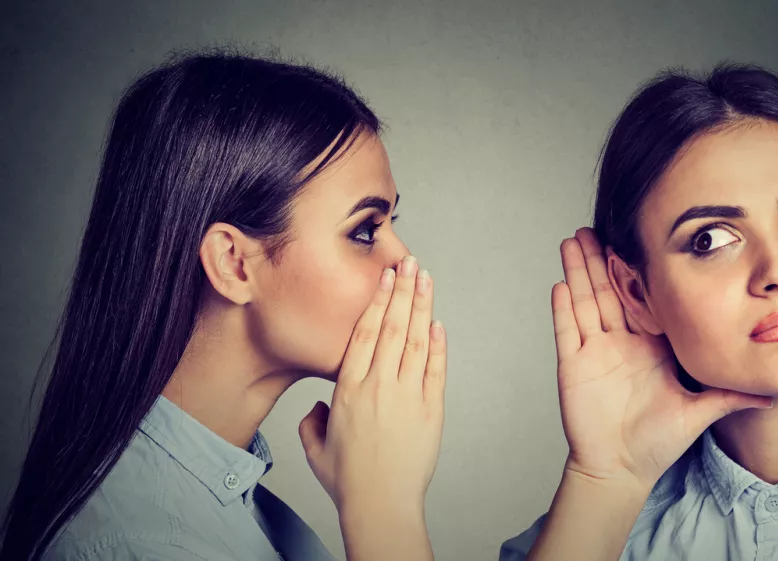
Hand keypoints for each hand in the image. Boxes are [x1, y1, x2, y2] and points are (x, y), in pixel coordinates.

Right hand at [298, 255, 446, 514]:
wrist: (380, 504)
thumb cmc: (349, 480)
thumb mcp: (316, 448)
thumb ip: (312, 422)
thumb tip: (318, 408)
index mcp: (348, 389)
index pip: (364, 333)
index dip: (376, 301)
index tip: (384, 278)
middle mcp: (378, 385)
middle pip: (391, 326)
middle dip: (402, 290)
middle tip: (409, 263)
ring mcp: (407, 396)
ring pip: (414, 340)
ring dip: (421, 306)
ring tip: (425, 279)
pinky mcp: (432, 410)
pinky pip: (435, 369)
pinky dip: (437, 344)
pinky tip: (438, 323)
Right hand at [552, 228, 769, 489]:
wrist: (622, 468)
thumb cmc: (657, 442)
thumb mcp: (699, 411)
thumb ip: (730, 396)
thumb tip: (772, 392)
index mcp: (648, 346)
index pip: (642, 299)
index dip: (637, 271)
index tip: (637, 240)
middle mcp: (620, 343)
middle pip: (607, 291)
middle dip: (599, 259)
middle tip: (593, 226)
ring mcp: (594, 353)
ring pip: (584, 302)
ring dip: (578, 272)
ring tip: (572, 240)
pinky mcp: (574, 367)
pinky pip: (567, 333)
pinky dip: (562, 309)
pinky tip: (560, 283)